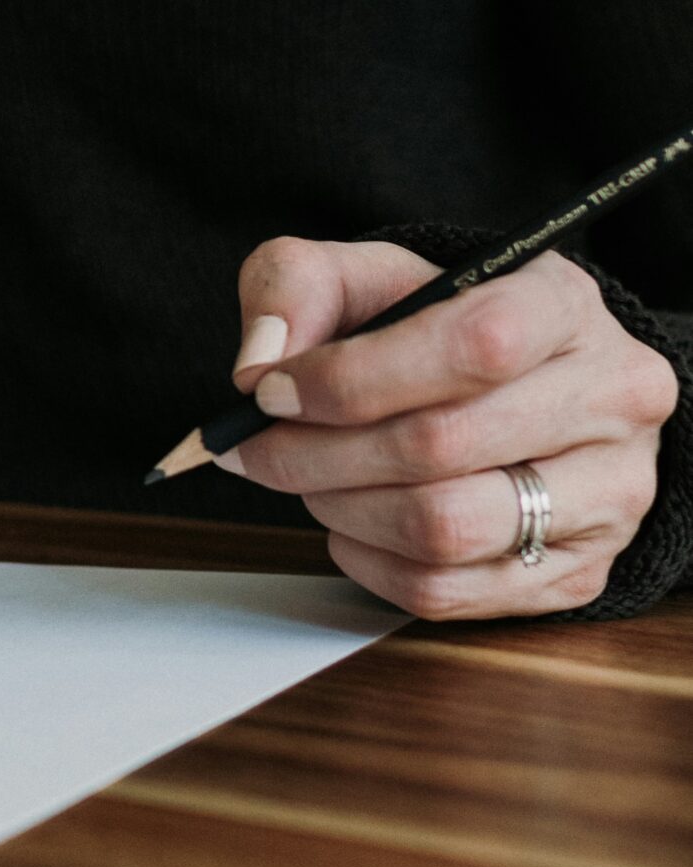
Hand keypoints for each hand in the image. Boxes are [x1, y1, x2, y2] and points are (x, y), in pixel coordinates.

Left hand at [222, 239, 677, 618]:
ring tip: (309, 481)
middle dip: (318, 453)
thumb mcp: (366, 277)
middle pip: (442, 444)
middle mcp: (611, 395)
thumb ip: (298, 286)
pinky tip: (351, 522)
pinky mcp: (582, 570)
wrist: (519, 393)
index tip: (272, 392)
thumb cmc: (435, 332)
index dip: (353, 377)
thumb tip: (260, 364)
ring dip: (342, 510)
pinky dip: (369, 562)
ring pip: (444, 527)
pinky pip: (446, 589)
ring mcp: (611, 491)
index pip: (474, 343)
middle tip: (256, 449)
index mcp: (562, 304)